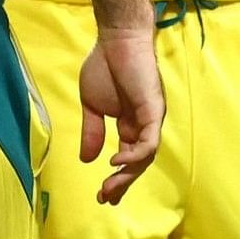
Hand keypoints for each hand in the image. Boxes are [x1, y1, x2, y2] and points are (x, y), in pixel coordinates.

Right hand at [79, 25, 165, 202]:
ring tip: (109, 186)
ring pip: (144, 156)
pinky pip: (149, 140)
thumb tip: (86, 160)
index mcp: (130, 125)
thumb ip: (92, 133)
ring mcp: (150, 119)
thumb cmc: (104, 66)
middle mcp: (143, 125)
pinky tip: (117, 161)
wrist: (114, 40)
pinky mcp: (153, 110)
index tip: (101, 196)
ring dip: (127, 174)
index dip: (116, 179)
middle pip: (137, 163)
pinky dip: (135, 155)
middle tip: (105, 198)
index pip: (127, 159)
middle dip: (121, 183)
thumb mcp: (92, 107)